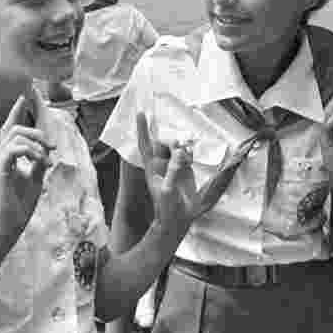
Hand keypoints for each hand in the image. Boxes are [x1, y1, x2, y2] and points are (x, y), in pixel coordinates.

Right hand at [0, 91, 53, 239]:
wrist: (7, 227)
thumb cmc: (18, 207)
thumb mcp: (35, 179)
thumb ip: (38, 161)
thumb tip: (45, 149)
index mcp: (3, 157)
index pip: (9, 128)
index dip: (17, 111)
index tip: (25, 96)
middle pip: (15, 128)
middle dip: (37, 132)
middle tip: (52, 146)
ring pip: (16, 134)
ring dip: (37, 143)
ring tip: (46, 159)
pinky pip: (15, 148)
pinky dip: (32, 152)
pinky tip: (40, 162)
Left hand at [137, 112, 241, 234]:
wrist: (177, 220)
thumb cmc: (167, 207)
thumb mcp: (168, 190)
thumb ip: (173, 171)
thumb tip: (179, 153)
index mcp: (152, 168)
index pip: (145, 144)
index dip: (143, 129)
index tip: (141, 112)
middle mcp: (161, 164)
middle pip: (164, 143)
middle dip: (171, 141)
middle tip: (179, 148)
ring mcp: (173, 166)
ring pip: (176, 147)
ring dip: (181, 147)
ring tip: (185, 155)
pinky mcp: (185, 169)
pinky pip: (186, 154)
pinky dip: (189, 153)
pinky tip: (190, 158)